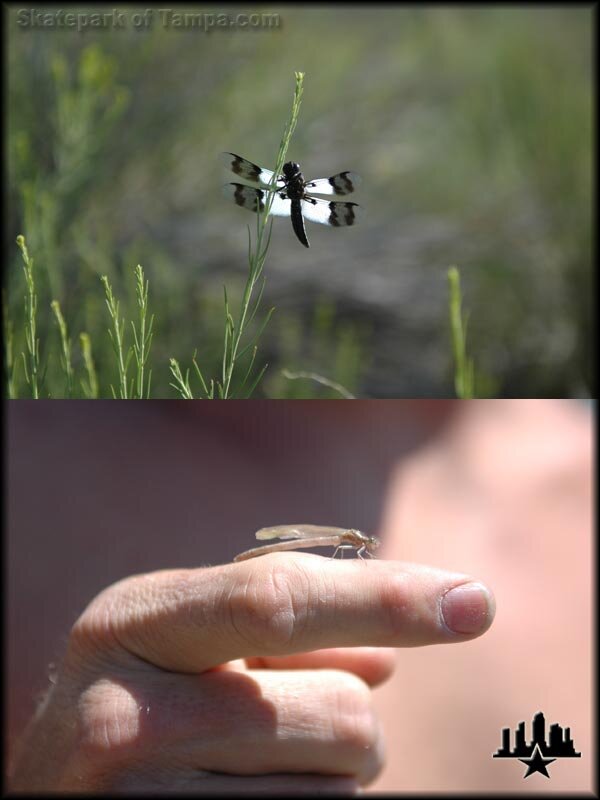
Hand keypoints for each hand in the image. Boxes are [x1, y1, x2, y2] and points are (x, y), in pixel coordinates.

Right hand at [9, 554, 494, 792]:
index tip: (475, 602)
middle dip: (348, 723)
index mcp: (135, 618)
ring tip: (248, 768)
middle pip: (341, 714)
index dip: (386, 597)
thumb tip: (390, 655)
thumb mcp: (186, 643)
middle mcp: (123, 711)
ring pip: (339, 793)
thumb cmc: (135, 704)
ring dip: (324, 779)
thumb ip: (283, 631)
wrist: (49, 797)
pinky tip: (240, 799)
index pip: (280, 600)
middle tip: (288, 723)